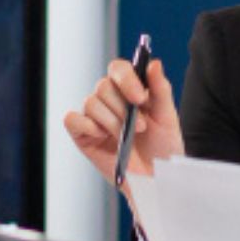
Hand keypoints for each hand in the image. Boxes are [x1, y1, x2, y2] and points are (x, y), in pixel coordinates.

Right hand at [60, 56, 184, 185]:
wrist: (155, 178)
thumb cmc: (162, 146)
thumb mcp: (167, 116)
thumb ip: (160, 88)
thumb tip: (154, 62)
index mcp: (129, 88)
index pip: (118, 68)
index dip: (126, 79)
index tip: (140, 98)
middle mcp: (109, 99)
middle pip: (103, 86)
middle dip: (122, 108)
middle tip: (141, 127)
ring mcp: (94, 117)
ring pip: (91, 102)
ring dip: (111, 121)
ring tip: (125, 137)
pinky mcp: (82, 134)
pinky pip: (72, 119)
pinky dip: (88, 126)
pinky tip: (103, 138)